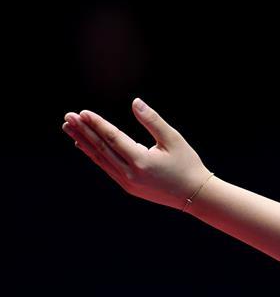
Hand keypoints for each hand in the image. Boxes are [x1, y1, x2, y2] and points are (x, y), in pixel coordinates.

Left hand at [62, 98, 212, 210]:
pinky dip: (94, 154)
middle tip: (68, 117)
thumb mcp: (173, 139)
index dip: (97, 124)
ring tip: (70, 128)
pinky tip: (85, 145)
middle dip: (83, 131)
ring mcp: (126, 182)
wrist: (194, 194)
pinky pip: (106, 167)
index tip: (82, 113)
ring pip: (100, 159)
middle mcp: (129, 174)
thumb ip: (153, 120)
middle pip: (101, 149)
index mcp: (141, 161)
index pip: (112, 138)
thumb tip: (135, 102)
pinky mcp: (128, 187)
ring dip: (84, 142)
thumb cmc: (187, 164)